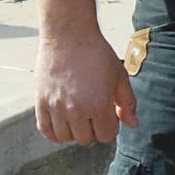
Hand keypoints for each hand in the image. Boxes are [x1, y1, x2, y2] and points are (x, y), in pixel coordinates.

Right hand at [34, 28, 136, 143]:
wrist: (69, 34)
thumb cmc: (96, 53)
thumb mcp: (119, 76)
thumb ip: (128, 103)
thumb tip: (133, 124)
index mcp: (98, 105)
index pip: (106, 136)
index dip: (110, 127)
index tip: (108, 114)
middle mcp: (76, 110)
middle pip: (86, 139)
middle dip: (93, 129)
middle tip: (92, 113)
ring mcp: (56, 107)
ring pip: (66, 138)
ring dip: (74, 131)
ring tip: (78, 116)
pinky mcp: (40, 102)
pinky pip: (45, 130)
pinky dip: (54, 133)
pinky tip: (62, 124)